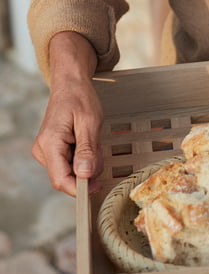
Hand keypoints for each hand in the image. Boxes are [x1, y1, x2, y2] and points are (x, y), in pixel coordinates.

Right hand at [31, 32, 103, 196]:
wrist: (71, 84)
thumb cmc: (80, 98)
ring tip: (93, 141)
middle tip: (99, 149)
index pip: (61, 179)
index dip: (80, 189)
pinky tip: (88, 142)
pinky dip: (85, 157)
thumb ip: (87, 150)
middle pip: (67, 178)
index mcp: (50, 144)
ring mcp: (47, 151)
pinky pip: (72, 163)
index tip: (98, 187)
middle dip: (88, 171)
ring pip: (71, 172)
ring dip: (88, 163)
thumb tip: (84, 174)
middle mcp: (43, 150)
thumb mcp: (90, 123)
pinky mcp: (53, 150)